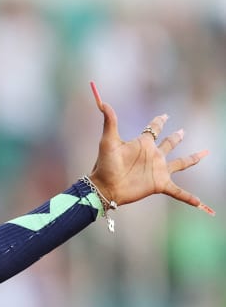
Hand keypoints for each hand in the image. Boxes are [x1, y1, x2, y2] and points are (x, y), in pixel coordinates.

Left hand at [88, 81, 213, 215]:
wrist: (105, 187)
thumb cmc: (104, 164)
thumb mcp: (108, 141)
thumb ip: (110, 122)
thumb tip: (102, 103)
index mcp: (143, 143)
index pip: (154, 128)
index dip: (159, 121)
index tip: (164, 116)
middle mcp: (153, 155)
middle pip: (169, 144)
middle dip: (176, 137)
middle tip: (182, 131)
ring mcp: (158, 170)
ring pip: (180, 163)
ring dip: (192, 159)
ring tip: (204, 154)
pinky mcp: (159, 185)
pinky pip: (178, 191)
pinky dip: (189, 197)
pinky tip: (199, 203)